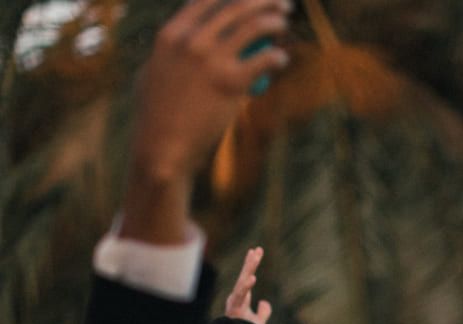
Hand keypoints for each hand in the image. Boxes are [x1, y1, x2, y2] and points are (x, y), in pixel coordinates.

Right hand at [121, 0, 290, 243]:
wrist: (163, 147)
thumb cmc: (157, 117)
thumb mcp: (156, 73)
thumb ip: (174, 54)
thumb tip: (185, 42)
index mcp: (171, 34)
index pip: (207, 0)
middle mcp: (191, 40)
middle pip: (234, 7)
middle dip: (262, 0)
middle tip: (280, 2)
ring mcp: (211, 60)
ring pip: (252, 27)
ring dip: (273, 20)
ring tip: (284, 21)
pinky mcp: (230, 83)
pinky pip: (262, 61)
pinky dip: (276, 57)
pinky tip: (281, 60)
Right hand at [225, 246, 272, 323]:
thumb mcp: (258, 322)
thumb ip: (263, 312)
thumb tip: (265, 303)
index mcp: (241, 298)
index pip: (247, 277)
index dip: (251, 265)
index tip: (255, 251)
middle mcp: (237, 298)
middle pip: (245, 276)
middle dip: (251, 262)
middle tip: (258, 249)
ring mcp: (235, 302)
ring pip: (242, 281)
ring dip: (249, 268)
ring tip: (255, 256)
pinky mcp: (234, 309)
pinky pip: (240, 295)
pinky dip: (245, 286)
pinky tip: (252, 277)